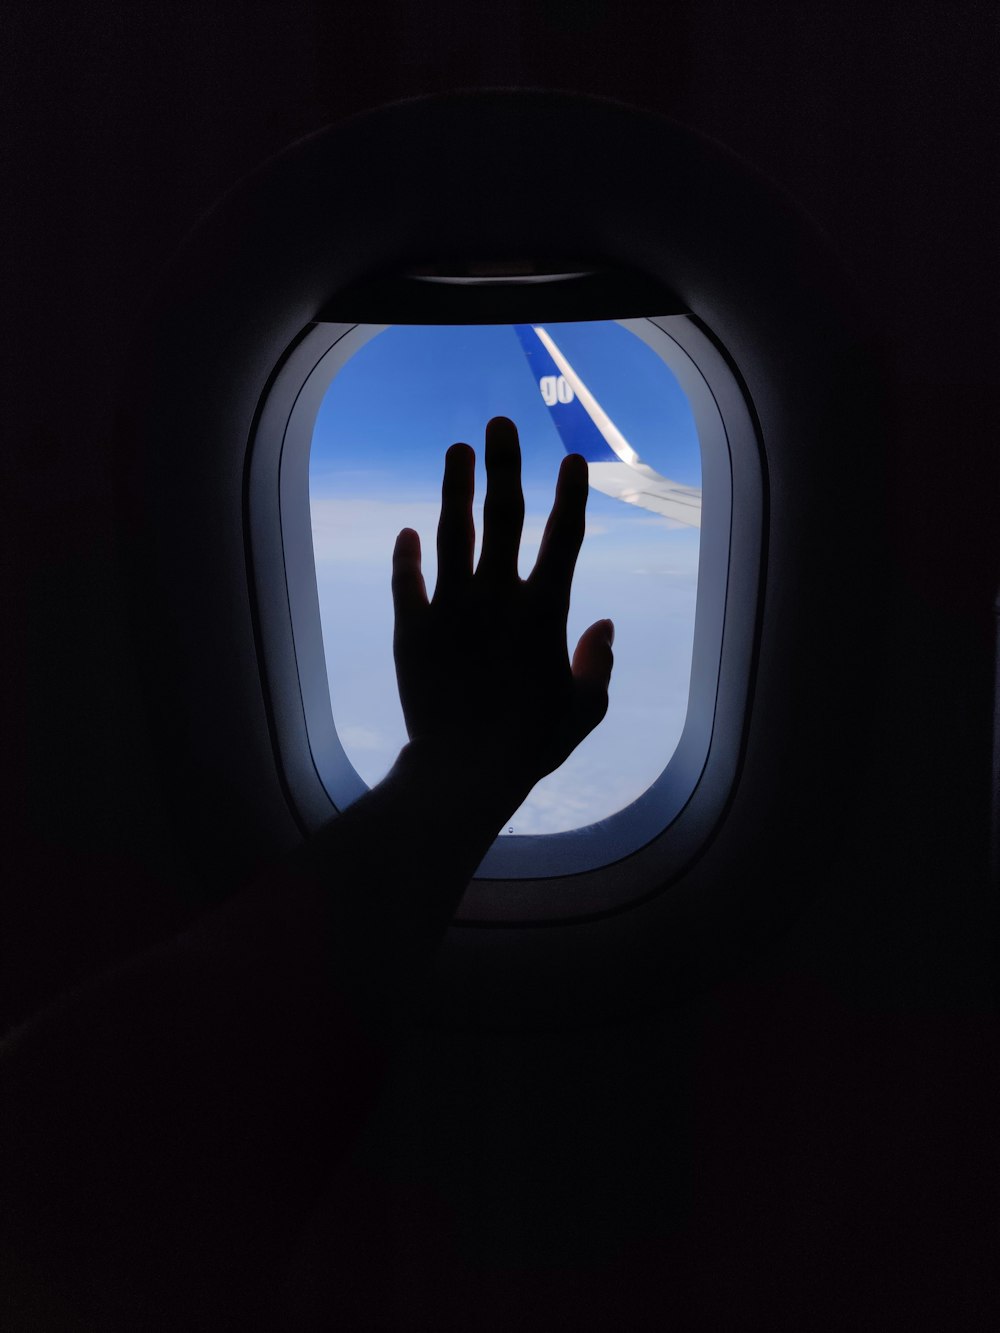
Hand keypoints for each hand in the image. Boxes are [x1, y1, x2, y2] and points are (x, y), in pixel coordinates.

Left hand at [391, 416, 613, 805]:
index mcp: (544, 611)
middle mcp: (497, 596)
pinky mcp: (413, 628)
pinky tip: (407, 533)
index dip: (571, 495)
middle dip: (504, 465)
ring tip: (457, 449)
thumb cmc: (531, 744)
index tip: (572, 459)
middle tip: (499, 424)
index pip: (565, 538)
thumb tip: (605, 626)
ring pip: (452, 533)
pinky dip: (407, 556)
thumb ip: (598, 664)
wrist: (463, 770)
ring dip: (455, 488)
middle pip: (503, 516)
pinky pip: (408, 581)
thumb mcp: (583, 710)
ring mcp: (451, 607)